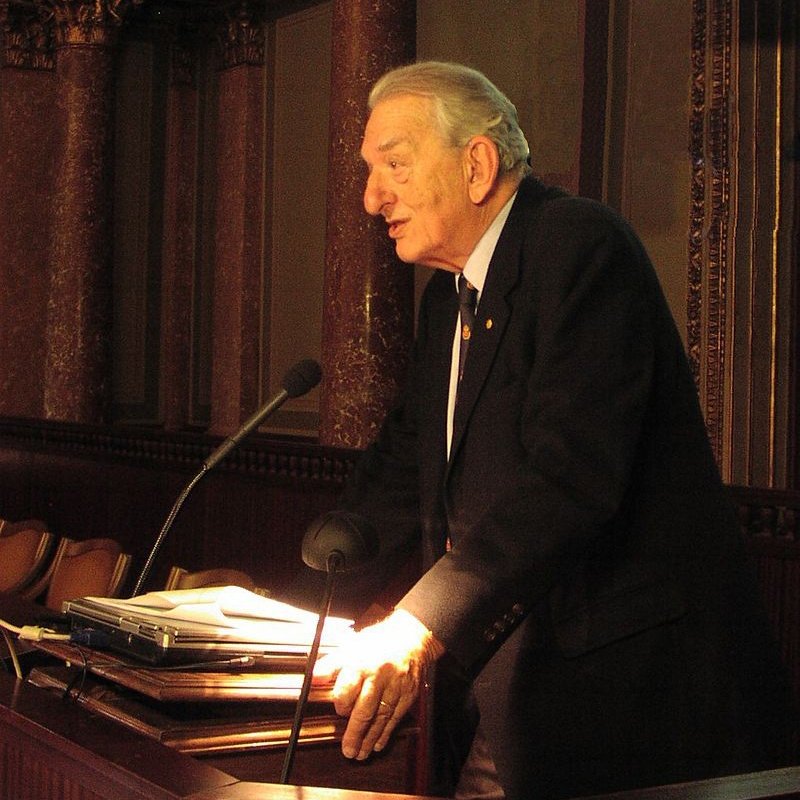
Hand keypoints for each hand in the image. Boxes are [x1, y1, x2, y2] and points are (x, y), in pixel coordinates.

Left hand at [314, 608, 443, 759]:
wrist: (411, 637)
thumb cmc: (377, 643)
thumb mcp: (352, 647)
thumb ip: (331, 665)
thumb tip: (313, 678)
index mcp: (362, 663)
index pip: (348, 689)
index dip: (342, 703)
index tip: (339, 711)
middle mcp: (379, 676)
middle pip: (365, 708)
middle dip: (355, 732)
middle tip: (347, 750)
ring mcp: (396, 686)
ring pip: (381, 717)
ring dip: (369, 738)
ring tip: (359, 754)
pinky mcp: (408, 694)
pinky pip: (396, 717)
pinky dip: (386, 733)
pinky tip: (377, 745)